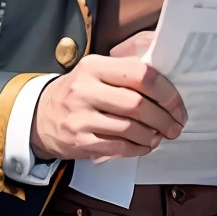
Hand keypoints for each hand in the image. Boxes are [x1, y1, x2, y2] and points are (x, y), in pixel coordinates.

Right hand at [30, 34, 184, 162]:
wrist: (38, 116)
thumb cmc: (77, 92)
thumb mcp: (94, 71)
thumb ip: (125, 71)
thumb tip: (168, 79)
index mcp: (94, 66)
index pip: (140, 73)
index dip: (166, 91)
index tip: (177, 105)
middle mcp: (85, 89)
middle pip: (137, 104)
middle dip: (163, 118)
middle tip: (175, 126)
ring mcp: (80, 117)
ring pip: (129, 129)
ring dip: (152, 136)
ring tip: (160, 136)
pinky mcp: (79, 141)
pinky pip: (117, 147)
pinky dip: (137, 149)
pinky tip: (144, 146)